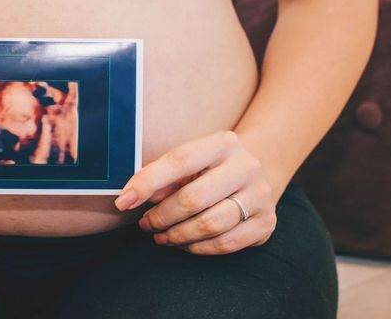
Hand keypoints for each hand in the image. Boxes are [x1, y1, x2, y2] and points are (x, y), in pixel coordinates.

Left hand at [113, 130, 276, 254]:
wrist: (256, 174)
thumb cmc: (211, 168)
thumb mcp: (191, 161)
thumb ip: (163, 175)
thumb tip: (132, 197)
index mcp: (223, 143)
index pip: (179, 160)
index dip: (147, 182)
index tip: (123, 202)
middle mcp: (246, 166)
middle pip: (193, 198)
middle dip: (161, 216)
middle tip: (145, 224)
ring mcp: (261, 195)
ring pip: (210, 225)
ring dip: (177, 235)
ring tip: (161, 236)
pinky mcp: (267, 223)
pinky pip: (226, 244)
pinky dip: (199, 248)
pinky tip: (185, 244)